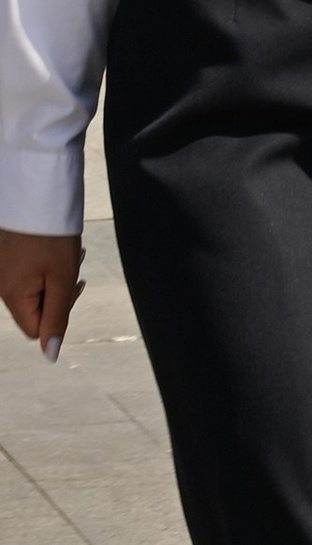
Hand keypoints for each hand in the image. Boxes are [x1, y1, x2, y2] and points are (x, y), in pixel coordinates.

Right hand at [0, 229, 80, 355]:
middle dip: (57, 290)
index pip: (35, 328)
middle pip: (34, 305)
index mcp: (10, 294)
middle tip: (71, 265)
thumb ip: (56, 318)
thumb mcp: (61, 278)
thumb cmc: (50, 232)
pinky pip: (25, 269)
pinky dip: (43, 261)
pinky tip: (53, 243)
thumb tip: (50, 355)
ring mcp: (1, 267)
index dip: (58, 315)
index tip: (71, 286)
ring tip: (66, 250)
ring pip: (32, 285)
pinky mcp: (5, 253)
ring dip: (53, 273)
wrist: (36, 189)